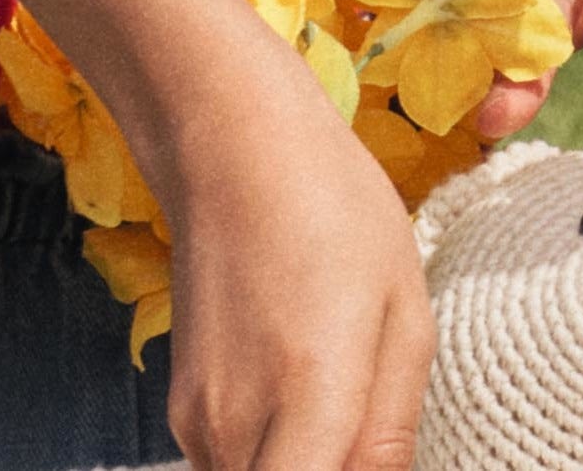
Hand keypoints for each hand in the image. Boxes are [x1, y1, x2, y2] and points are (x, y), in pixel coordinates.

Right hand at [161, 64, 434, 469]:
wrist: (230, 144)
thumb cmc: (332, 208)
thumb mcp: (402, 310)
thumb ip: (392, 431)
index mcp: (309, 399)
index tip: (365, 445)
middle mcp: (240, 429)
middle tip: (364, 414)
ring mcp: (198, 426)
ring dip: (309, 464)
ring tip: (340, 393)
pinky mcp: (181, 414)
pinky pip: (239, 467)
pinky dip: (276, 454)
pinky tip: (299, 384)